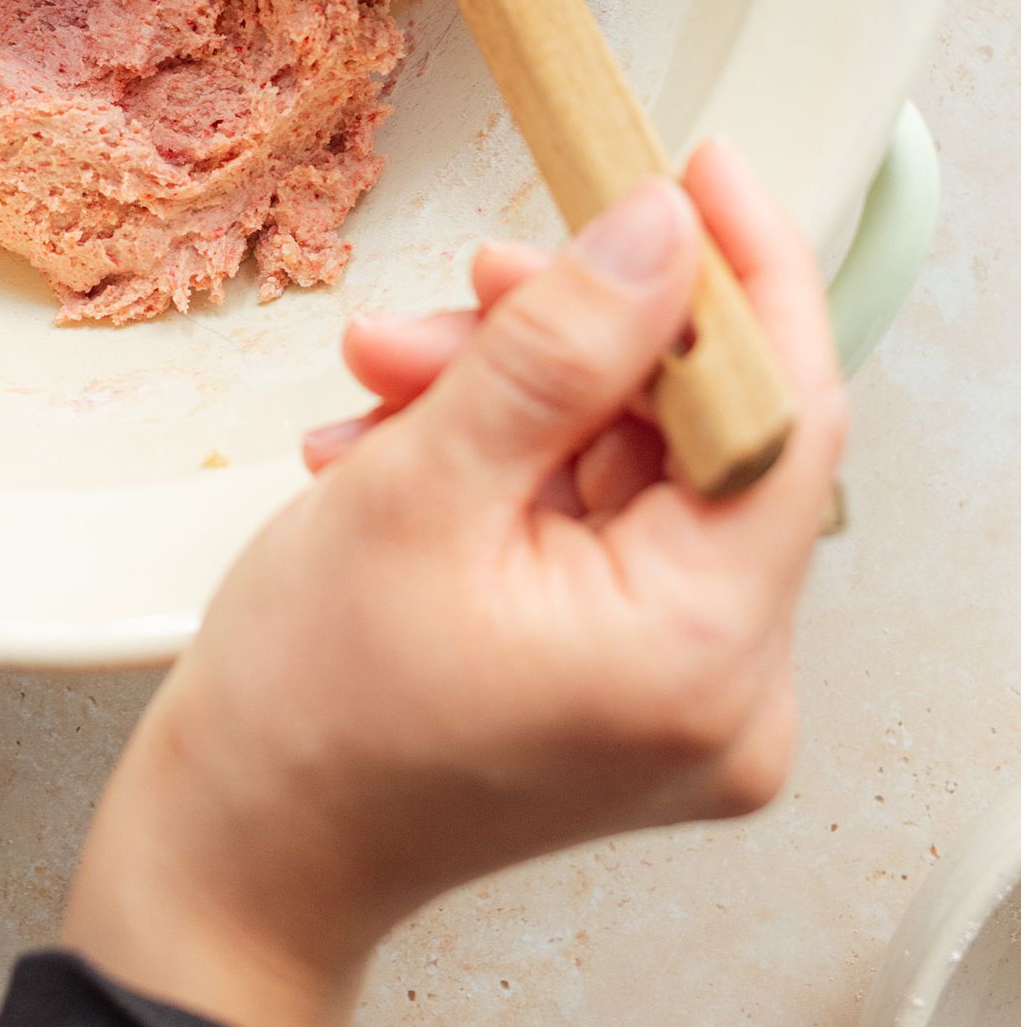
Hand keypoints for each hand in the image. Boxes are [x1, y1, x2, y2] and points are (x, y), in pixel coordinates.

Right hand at [61, 142, 844, 1026]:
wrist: (241, 852)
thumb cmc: (303, 714)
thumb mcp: (416, 488)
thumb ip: (553, 350)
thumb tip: (656, 234)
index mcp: (702, 654)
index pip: (785, 417)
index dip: (742, 278)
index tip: (695, 175)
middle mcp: (733, 695)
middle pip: (696, 446)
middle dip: (563, 353)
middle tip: (442, 306)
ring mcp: (688, 708)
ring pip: (635, 484)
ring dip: (512, 413)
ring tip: (379, 400)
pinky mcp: (637, 705)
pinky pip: (605, 543)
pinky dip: (511, 483)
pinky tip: (403, 465)